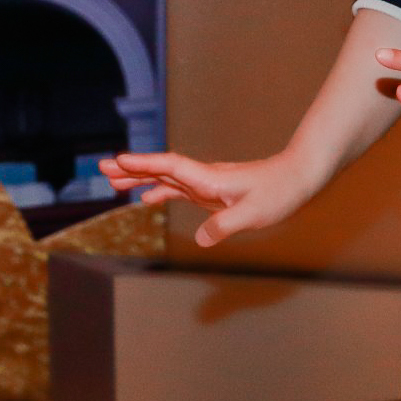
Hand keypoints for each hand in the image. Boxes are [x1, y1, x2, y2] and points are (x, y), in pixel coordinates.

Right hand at [99, 150, 318, 247]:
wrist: (299, 176)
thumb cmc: (280, 192)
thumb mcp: (254, 213)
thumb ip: (226, 225)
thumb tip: (201, 239)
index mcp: (209, 179)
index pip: (170, 167)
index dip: (143, 164)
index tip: (118, 161)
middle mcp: (204, 177)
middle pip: (161, 168)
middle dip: (132, 168)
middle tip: (102, 168)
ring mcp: (207, 183)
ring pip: (167, 177)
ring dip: (141, 178)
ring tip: (114, 183)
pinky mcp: (213, 191)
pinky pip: (179, 188)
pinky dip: (160, 189)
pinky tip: (149, 197)